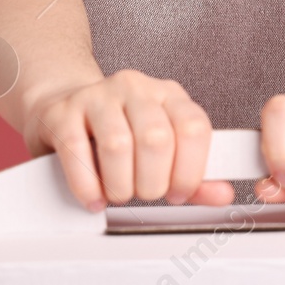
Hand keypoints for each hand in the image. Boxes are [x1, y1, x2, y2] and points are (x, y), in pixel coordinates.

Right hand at [25, 69, 235, 211]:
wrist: (62, 107)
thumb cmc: (116, 133)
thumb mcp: (160, 150)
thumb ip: (192, 174)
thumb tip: (222, 195)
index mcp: (168, 94)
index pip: (194, 127)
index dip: (190, 170)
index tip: (179, 193)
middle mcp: (135, 88)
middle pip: (156, 139)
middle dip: (153, 182)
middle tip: (144, 193)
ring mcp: (97, 96)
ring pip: (118, 145)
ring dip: (120, 185)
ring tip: (118, 194)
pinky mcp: (63, 112)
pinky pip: (77, 151)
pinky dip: (88, 185)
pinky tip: (93, 197)